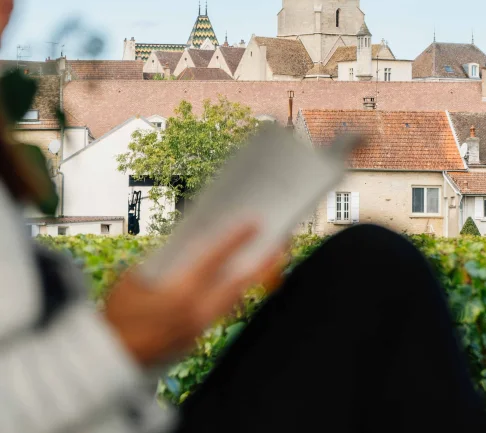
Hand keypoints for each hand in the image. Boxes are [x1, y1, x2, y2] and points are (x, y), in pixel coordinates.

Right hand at [104, 223, 281, 366]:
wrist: (108, 360)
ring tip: (267, 259)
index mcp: (178, 294)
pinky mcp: (197, 339)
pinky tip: (238, 280)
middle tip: (280, 243)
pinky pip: (221, 311)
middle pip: (239, 284)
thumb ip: (163, 260)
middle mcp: (195, 313)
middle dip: (262, 262)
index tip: (254, 222)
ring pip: (234, 299)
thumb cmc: (117, 316)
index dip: (236, 238)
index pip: (215, 259)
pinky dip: (233, 294)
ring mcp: (198, 329)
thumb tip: (187, 244)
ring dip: (251, 277)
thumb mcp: (134, 280)